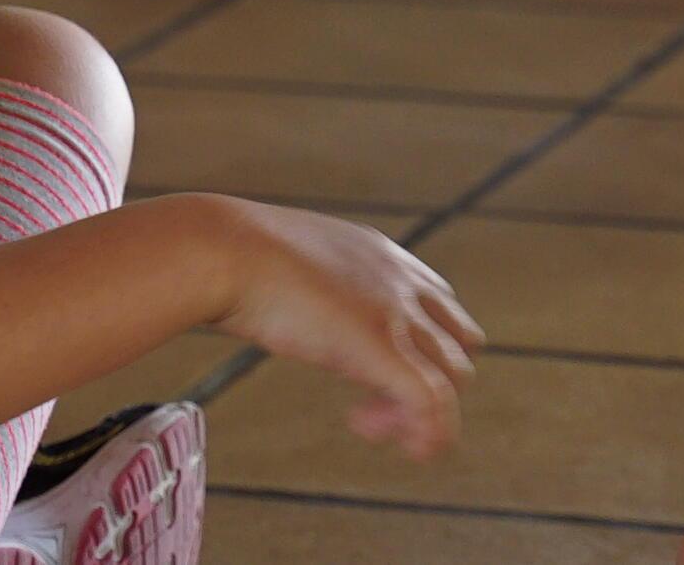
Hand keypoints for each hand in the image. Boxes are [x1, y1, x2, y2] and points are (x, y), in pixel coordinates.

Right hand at [197, 197, 479, 460]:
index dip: (418, 347)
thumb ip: (305, 278)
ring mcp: (398, 314)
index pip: (441, 306)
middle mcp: (404, 282)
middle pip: (460, 346)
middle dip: (429, 383)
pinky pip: (431, 404)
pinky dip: (424, 433)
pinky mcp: (384, 348)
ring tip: (365, 422)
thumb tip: (269, 294)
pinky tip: (373, 433)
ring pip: (456, 379)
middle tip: (368, 406)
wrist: (223, 249)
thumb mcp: (289, 258)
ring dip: (420, 415)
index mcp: (384, 256)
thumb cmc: (235, 255)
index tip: (371, 371)